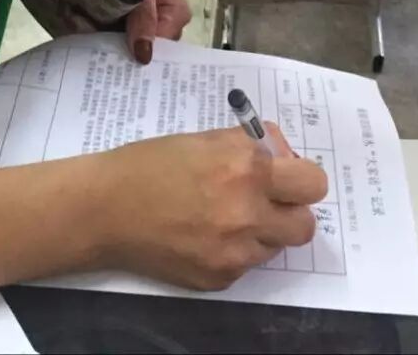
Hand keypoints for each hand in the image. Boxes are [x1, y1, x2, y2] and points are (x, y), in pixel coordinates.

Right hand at [97, 124, 326, 290]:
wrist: (104, 209)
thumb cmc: (150, 163)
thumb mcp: (204, 139)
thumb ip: (248, 147)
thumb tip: (280, 156)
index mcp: (247, 168)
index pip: (313, 182)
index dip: (301, 179)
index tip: (286, 178)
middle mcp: (248, 212)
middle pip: (305, 225)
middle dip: (290, 212)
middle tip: (266, 203)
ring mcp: (235, 252)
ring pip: (275, 247)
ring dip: (260, 232)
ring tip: (223, 218)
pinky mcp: (219, 278)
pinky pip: (245, 265)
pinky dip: (232, 252)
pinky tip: (201, 236)